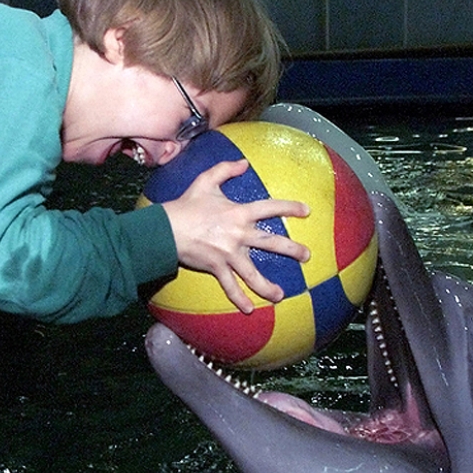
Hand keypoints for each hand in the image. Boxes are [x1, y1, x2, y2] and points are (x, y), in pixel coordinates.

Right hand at [162, 159, 310, 313]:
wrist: (167, 228)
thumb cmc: (186, 205)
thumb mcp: (205, 181)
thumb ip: (225, 169)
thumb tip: (243, 163)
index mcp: (239, 213)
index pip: (270, 208)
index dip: (289, 207)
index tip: (306, 211)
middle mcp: (238, 234)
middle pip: (271, 243)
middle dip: (292, 250)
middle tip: (306, 256)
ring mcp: (228, 253)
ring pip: (253, 273)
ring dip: (267, 286)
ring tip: (280, 295)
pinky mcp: (217, 267)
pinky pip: (230, 286)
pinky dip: (239, 299)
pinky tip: (249, 310)